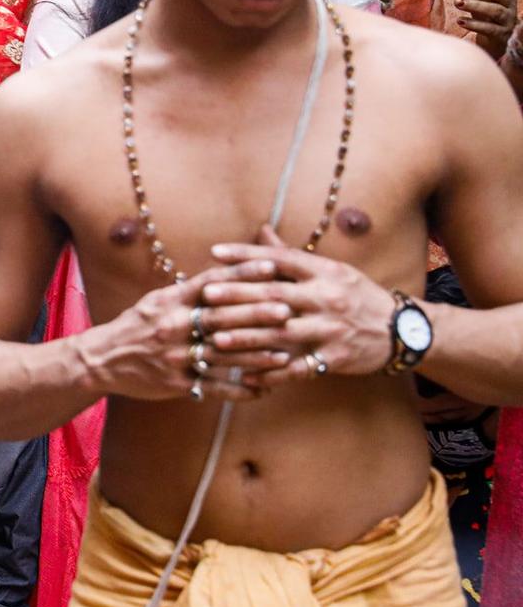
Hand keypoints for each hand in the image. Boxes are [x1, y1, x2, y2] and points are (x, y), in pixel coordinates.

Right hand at [72, 261, 294, 402]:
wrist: (100, 359)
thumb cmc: (134, 327)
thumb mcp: (156, 302)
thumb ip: (188, 291)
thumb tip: (225, 275)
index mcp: (169, 302)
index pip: (211, 283)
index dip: (242, 274)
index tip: (271, 267)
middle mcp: (172, 327)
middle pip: (220, 318)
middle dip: (256, 314)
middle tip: (287, 310)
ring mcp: (174, 357)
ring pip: (222, 354)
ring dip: (256, 355)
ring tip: (285, 354)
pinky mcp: (175, 383)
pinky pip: (213, 387)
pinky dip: (239, 390)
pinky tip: (262, 390)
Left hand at [201, 226, 400, 386]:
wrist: (401, 330)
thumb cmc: (357, 296)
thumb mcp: (331, 271)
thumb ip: (292, 257)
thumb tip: (261, 230)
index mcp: (325, 272)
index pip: (281, 258)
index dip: (247, 255)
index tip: (215, 252)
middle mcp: (327, 298)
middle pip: (274, 296)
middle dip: (237, 296)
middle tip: (205, 296)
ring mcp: (330, 330)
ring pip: (281, 334)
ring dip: (246, 338)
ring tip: (215, 340)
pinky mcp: (334, 358)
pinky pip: (297, 368)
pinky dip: (271, 373)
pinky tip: (246, 376)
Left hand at [456, 0, 517, 59]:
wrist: (499, 40)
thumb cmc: (487, 13)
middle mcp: (509, 3)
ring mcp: (507, 19)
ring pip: (494, 10)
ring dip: (475, 5)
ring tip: (457, 2)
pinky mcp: (501, 35)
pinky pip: (490, 29)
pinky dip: (475, 25)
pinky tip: (460, 21)